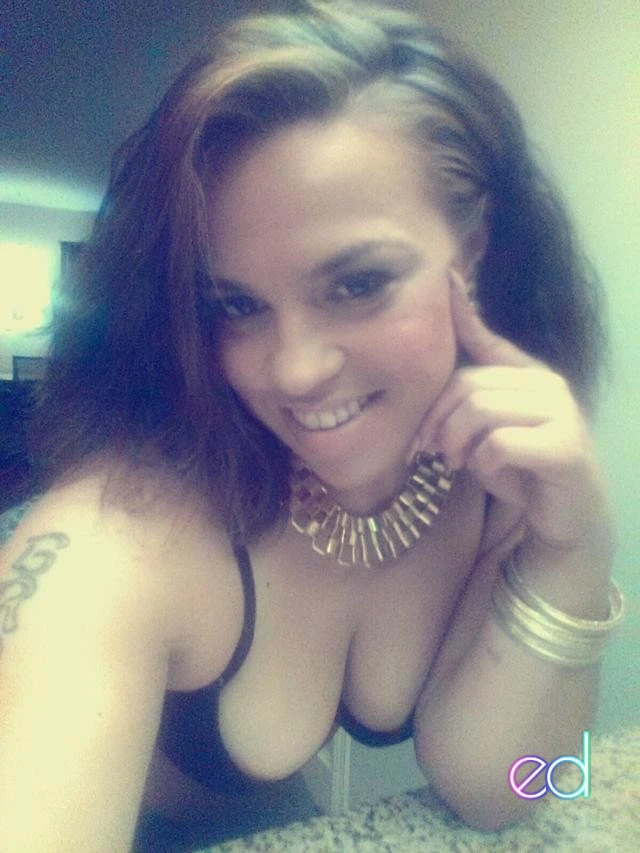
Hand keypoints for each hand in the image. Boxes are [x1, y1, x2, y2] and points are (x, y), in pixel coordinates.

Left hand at [411, 270, 607, 552]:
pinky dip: (484, 463)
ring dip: (457, 444)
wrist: (564, 518)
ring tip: (459, 462)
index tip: (445, 275)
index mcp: (527, 375)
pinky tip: (491, 473)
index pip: (486, 338)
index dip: (463, 310)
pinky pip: (499, 444)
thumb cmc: (520, 469)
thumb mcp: (487, 429)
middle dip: (437, 420)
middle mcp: (547, 385)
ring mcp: (561, 413)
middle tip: (429, 449)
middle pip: (467, 384)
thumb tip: (433, 365)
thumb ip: (468, 397)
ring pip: (479, 410)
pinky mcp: (565, 447)